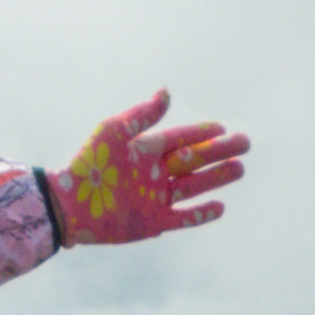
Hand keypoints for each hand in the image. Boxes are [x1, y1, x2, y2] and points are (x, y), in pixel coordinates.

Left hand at [54, 91, 247, 244]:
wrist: (70, 204)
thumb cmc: (89, 164)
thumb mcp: (114, 132)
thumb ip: (142, 115)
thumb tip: (166, 92)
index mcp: (146, 151)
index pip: (180, 139)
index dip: (200, 133)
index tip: (222, 128)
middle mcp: (155, 174)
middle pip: (194, 161)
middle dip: (219, 153)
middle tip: (244, 143)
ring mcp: (156, 199)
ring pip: (194, 186)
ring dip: (217, 178)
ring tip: (240, 168)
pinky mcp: (153, 222)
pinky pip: (183, 218)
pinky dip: (201, 214)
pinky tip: (220, 206)